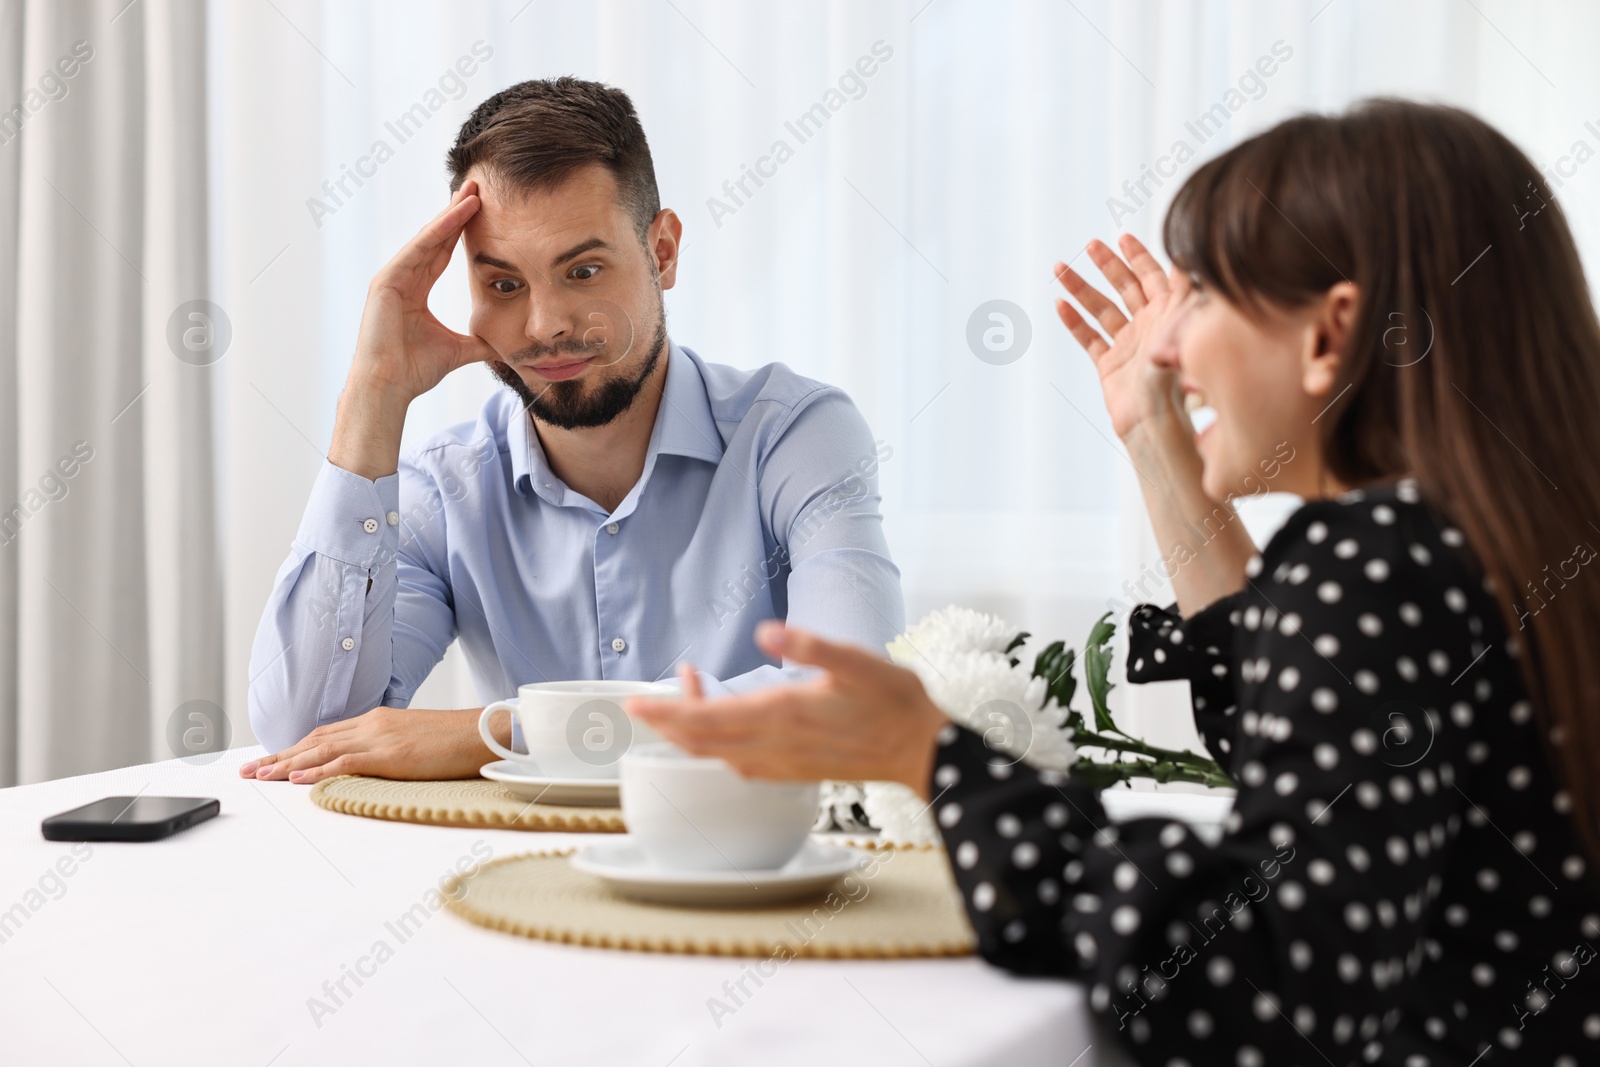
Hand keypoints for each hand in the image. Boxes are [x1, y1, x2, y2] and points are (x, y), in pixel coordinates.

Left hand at [238, 706, 502, 784]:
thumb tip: (372, 764)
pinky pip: (346, 762)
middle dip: (277, 755)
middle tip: (247, 771)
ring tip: (259, 776)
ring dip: (285, 764)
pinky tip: (296, 777)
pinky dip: (317, 769)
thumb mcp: (417, 740)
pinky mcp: (391, 754)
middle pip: (315, 739)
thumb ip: (391, 748)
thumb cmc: (459, 741)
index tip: (269, 760)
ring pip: (322, 749)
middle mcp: (373, 723)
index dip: (295, 747)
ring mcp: (381, 737)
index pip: (326, 733)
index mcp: (379, 719)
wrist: (487, 732)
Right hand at [329, 179, 498, 479]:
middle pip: (436, 238)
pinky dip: (434, 233)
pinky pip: (415, 251)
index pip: (444, 252)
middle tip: (479, 187)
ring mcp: (391, 278)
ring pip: (427, 240)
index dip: (463, 231)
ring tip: (472, 194)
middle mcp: (402, 278)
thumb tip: (504, 347)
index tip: (484, 210)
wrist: (389, 388)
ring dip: (449, 216)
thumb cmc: (414, 371)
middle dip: (457, 213)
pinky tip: (452, 216)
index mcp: (416, 290)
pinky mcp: (385, 283)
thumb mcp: (458, 351)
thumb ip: (479, 343)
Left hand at [627, 622, 949, 799]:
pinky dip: (718, 749)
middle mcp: (776, 744)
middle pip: (702, 742)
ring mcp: (785, 762)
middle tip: (640, 703)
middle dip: (667, 723)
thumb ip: (811, 645)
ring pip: (719, 755)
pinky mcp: (795, 770)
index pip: (708, 719)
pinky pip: (742, 765)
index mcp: (784, 714)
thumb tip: (767, 631)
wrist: (923, 751)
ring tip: (680, 703)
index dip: (667, 712)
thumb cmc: (894, 702)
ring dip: (691, 734)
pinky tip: (722, 734)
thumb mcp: (857, 661)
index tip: (635, 703)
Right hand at [1053, 234, 1198, 440]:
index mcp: (1167, 316)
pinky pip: (1089, 338)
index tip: (1123, 238)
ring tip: (1060, 268)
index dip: (1138, 257)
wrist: (1153, 426)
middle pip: (1125, 288)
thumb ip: (1183, 294)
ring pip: (1101, 309)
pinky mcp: (1109, 365)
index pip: (1152, 278)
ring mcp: (1127, 345)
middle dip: (1108, 265)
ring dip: (1081, 288)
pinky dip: (1074, 322)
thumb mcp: (1180, 332)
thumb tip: (1186, 258)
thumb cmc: (1173, 382)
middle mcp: (1147, 327)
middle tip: (1091, 246)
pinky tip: (1060, 305)